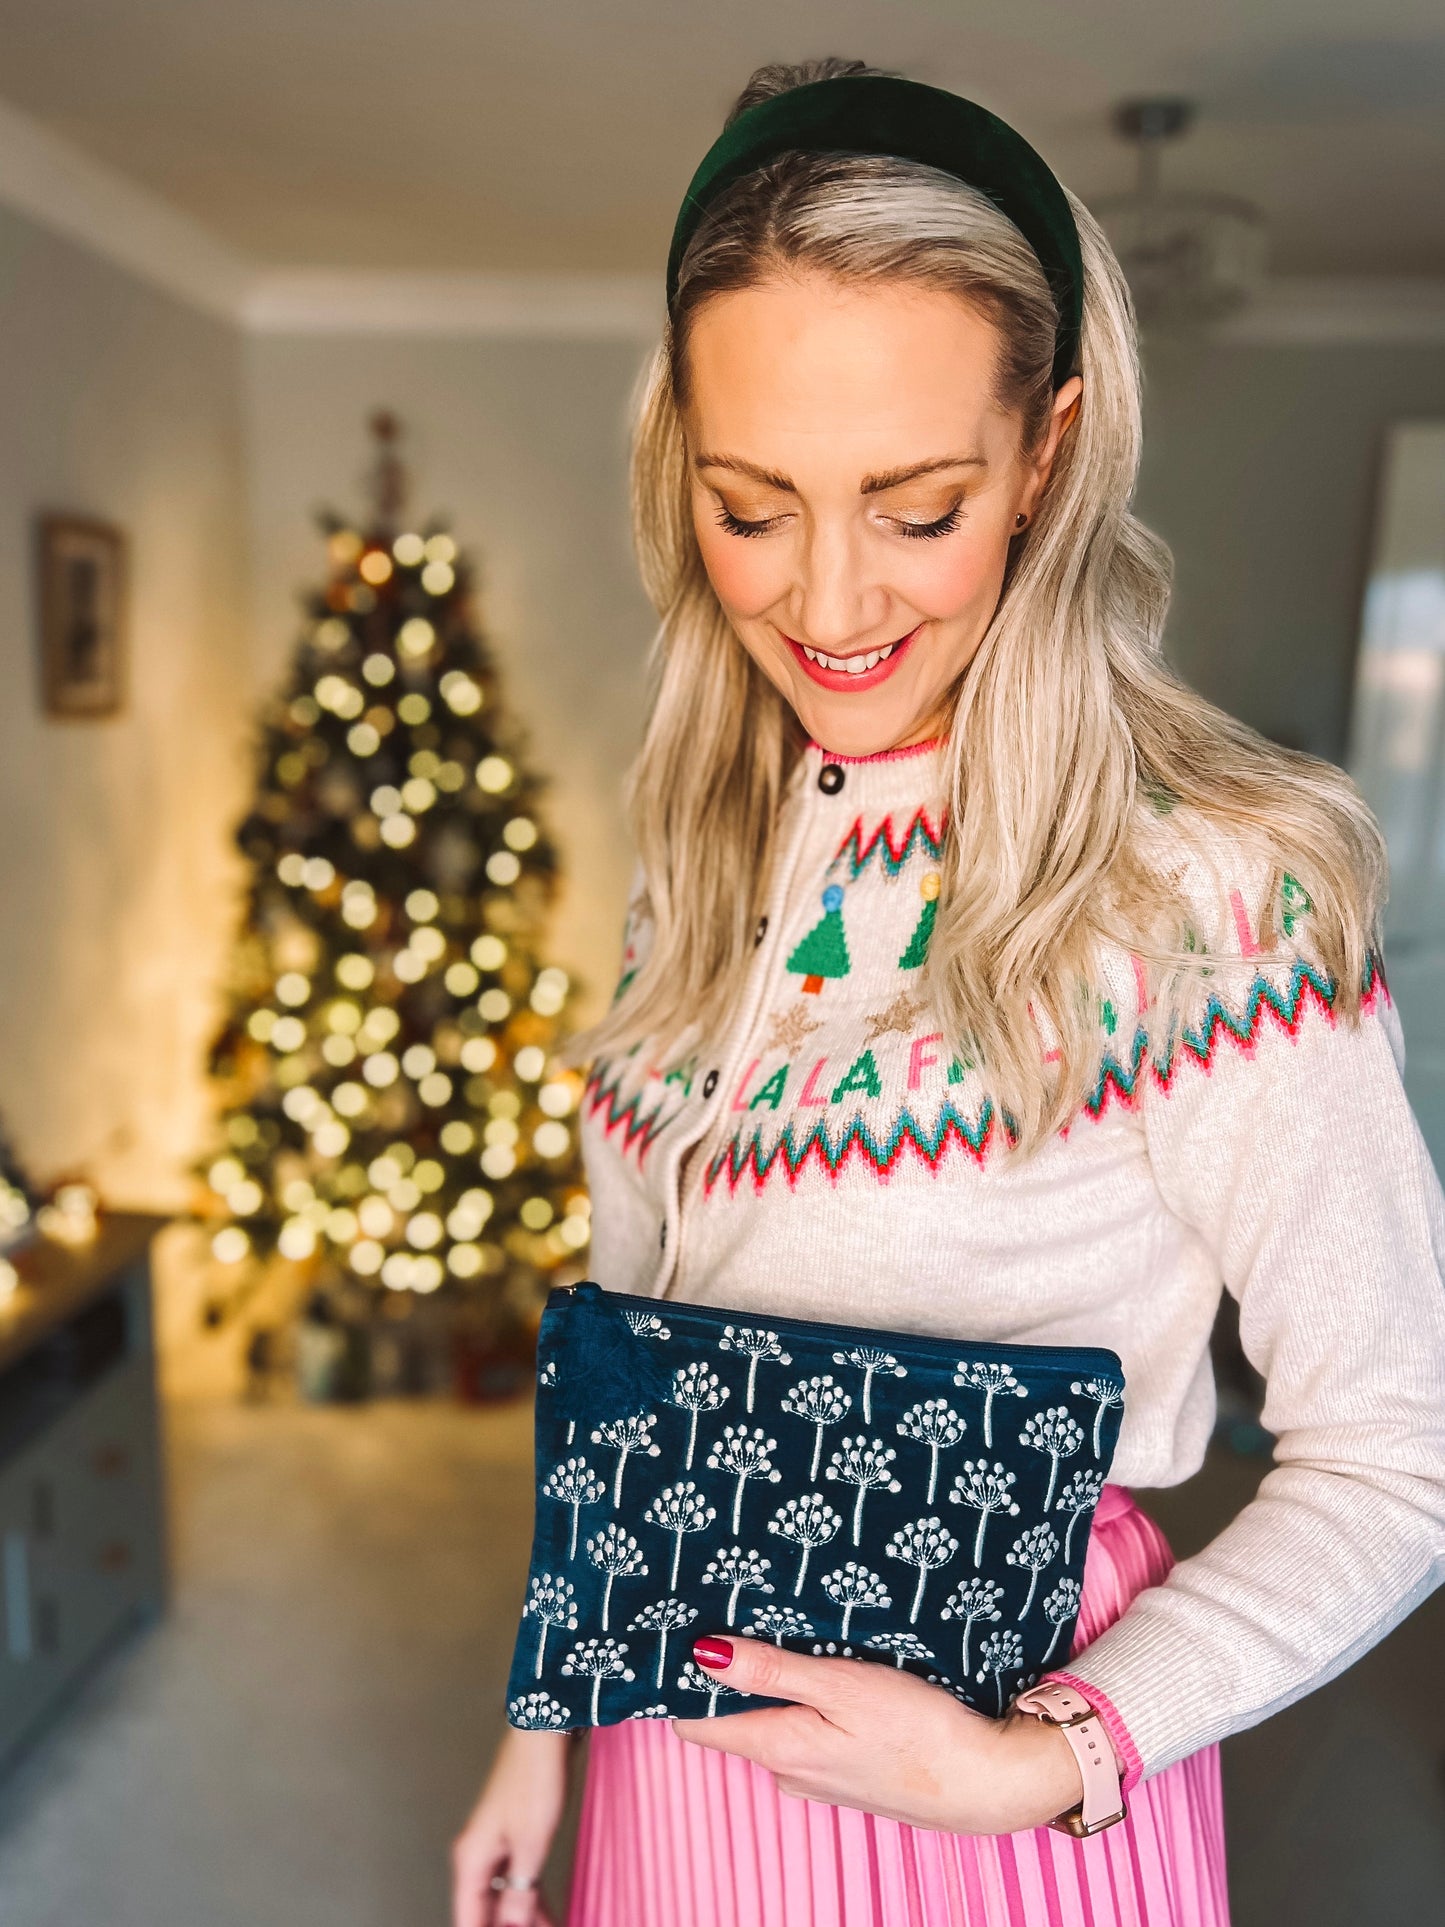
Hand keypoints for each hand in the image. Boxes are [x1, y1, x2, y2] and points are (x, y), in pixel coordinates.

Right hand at [451, 1727, 573, 1926]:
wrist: (542, 1736)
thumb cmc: (533, 1778)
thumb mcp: (531, 1842)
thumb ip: (521, 1889)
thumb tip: (513, 1924)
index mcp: (472, 1858)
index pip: (468, 1918)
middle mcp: (477, 1855)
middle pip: (483, 1910)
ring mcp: (494, 1846)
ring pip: (501, 1897)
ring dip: (520, 1917)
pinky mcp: (512, 1838)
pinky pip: (514, 1879)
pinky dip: (528, 1898)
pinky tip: (545, 1913)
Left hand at [671, 1636, 1084, 1835]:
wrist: (985, 1781)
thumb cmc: (919, 1729)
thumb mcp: (842, 1685)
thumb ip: (771, 1671)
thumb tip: (702, 1655)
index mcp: (776, 1748)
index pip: (695, 1722)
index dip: (680, 1680)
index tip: (675, 1633)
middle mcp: (786, 1771)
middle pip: (731, 1720)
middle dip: (728, 1674)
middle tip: (733, 1613)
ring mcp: (816, 1779)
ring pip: (772, 1724)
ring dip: (772, 1687)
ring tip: (782, 1632)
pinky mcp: (845, 1775)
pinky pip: (805, 1735)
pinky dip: (806, 1705)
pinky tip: (829, 1676)